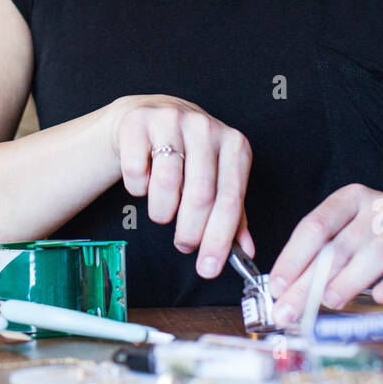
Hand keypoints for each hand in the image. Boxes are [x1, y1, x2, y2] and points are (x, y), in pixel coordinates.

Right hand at [105, 95, 255, 277]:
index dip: (219, 238)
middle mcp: (205, 127)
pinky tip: (145, 183)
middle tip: (184, 245)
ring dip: (162, 211)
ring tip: (164, 212)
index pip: (230, 198)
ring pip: (166, 184)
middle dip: (190, 231)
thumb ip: (233, 214)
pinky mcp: (139, 122)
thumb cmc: (190, 154)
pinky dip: (138, 189)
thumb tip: (246, 251)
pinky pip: (136, 171)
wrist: (153, 116)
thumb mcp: (219, 177)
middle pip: (200, 194)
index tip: (208, 267)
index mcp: (234, 144)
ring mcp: (171, 120)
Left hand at [268, 184, 382, 326]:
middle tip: (290, 310)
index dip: (292, 258)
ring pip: (374, 255)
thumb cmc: (379, 234)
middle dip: (309, 283)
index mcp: (350, 200)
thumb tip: (286, 292)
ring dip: (348, 282)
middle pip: (338, 248)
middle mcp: (377, 210)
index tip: (276, 285)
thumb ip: (321, 255)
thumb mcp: (349, 231)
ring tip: (328, 301)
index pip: (314, 227)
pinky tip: (379, 297)